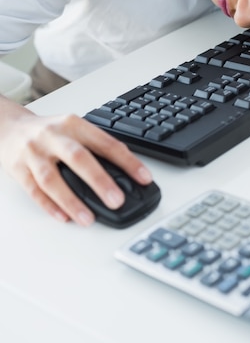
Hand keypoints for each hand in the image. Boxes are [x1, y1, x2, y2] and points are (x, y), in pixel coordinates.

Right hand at [0, 98, 152, 225]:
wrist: (10, 127)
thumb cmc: (49, 132)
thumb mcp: (74, 129)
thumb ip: (96, 147)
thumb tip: (126, 174)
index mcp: (74, 124)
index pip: (106, 142)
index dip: (127, 161)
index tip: (144, 178)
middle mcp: (54, 136)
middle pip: (79, 158)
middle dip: (99, 180)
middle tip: (116, 200)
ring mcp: (34, 153)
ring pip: (53, 179)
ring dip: (72, 201)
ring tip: (89, 218)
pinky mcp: (18, 169)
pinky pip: (34, 191)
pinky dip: (49, 206)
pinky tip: (64, 217)